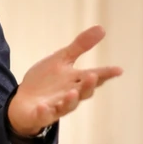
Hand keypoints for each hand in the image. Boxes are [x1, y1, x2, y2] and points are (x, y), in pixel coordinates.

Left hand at [7, 25, 122, 136]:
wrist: (24, 101)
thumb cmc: (46, 81)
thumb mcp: (61, 59)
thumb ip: (80, 46)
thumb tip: (102, 28)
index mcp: (76, 80)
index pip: (94, 76)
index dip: (106, 74)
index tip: (118, 70)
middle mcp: (70, 95)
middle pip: (83, 92)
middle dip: (89, 85)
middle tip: (94, 76)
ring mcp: (56, 106)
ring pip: (67, 106)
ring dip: (70, 100)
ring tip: (72, 92)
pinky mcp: (41, 114)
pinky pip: (43, 115)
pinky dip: (43, 111)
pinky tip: (42, 106)